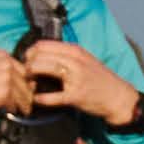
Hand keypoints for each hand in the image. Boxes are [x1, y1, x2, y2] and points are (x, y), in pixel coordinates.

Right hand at [0, 49, 30, 117]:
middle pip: (26, 81)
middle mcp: (6, 64)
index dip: (25, 80)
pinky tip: (10, 111)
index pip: (23, 68)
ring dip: (24, 103)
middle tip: (26, 101)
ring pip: (24, 94)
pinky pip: (16, 103)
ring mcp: (6, 78)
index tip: (25, 87)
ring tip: (23, 109)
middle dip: (26, 92)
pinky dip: (14, 109)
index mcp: (1, 55)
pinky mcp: (4, 93)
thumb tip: (14, 78)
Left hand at [19, 41, 143, 126]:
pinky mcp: (76, 95)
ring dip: (31, 76)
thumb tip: (42, 54)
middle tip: (26, 73)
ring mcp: (76, 78)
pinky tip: (37, 99)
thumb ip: (66, 55)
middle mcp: (75, 61)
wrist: (118, 96)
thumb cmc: (99, 79)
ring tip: (29, 83)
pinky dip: (40, 98)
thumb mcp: (85, 60)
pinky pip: (52, 96)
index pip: (43, 45)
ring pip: (43, 69)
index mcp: (75, 51)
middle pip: (40, 55)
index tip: (27, 60)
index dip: (30, 52)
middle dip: (28, 64)